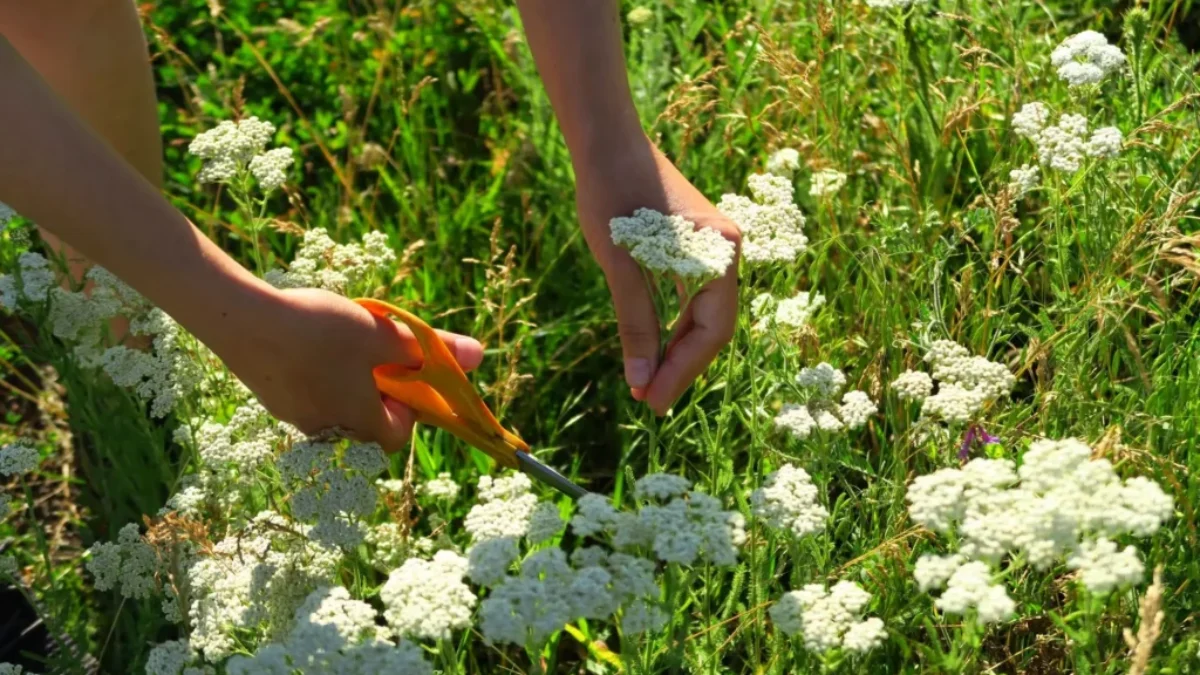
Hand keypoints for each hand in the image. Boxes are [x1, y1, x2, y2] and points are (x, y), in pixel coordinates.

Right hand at [212, 287, 483, 452]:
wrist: (239, 319)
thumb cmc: (319, 329)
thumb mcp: (381, 334)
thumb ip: (427, 348)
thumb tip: (479, 355)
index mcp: (357, 420)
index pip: (397, 435)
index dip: (410, 408)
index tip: (405, 375)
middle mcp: (324, 428)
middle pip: (366, 422)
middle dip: (378, 391)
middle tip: (374, 353)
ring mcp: (292, 415)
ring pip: (335, 406)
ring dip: (347, 380)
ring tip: (339, 341)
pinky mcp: (270, 398)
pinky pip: (307, 394)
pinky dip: (317, 374)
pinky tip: (308, 340)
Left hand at [573, 135, 740, 414]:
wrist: (604, 139)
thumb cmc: (611, 193)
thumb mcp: (620, 264)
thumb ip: (636, 322)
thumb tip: (641, 379)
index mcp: (719, 253)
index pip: (712, 331)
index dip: (683, 371)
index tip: (651, 401)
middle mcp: (724, 250)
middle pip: (712, 326)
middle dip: (681, 366)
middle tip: (647, 400)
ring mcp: (710, 247)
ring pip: (701, 314)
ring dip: (675, 349)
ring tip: (647, 381)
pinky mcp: (691, 244)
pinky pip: (690, 296)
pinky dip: (671, 324)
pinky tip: (650, 345)